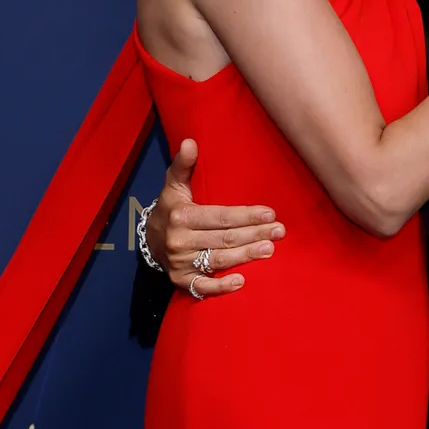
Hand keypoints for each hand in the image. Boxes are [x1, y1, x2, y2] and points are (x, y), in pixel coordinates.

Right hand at [147, 138, 285, 295]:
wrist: (149, 239)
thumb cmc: (171, 208)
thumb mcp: (174, 185)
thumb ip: (183, 165)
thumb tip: (190, 142)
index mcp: (181, 216)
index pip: (220, 216)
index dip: (246, 215)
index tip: (270, 213)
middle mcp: (180, 240)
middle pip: (224, 238)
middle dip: (254, 234)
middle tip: (279, 231)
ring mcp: (180, 262)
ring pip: (218, 260)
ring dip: (246, 256)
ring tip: (269, 250)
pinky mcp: (181, 281)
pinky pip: (202, 286)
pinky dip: (220, 287)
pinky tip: (241, 282)